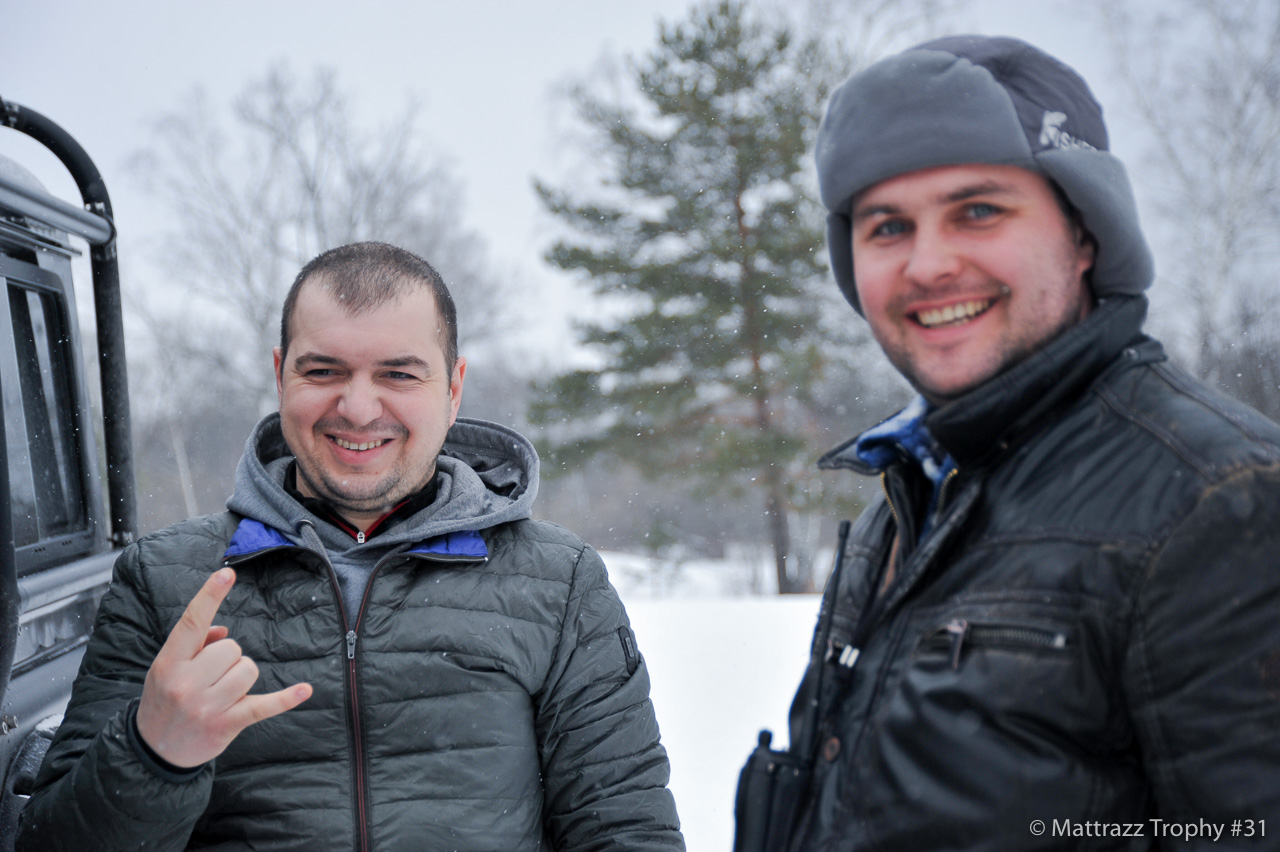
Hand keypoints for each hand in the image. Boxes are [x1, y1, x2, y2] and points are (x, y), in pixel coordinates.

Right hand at [136, 568, 311, 767]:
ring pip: (247, 670)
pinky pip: (264, 706)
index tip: (227, 573)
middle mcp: (185, 683)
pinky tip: (305, 690)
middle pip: (231, 648)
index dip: (210, 596)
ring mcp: (206, 707)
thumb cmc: (165, 699)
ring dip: (241, 678)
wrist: (154, 750)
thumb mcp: (168, 667)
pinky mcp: (227, 724)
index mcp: (168, 662)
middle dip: (228, 658)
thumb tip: (224, 632)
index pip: (191, 622)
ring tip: (222, 694)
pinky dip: (286, 699)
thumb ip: (196, 643)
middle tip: (211, 677)